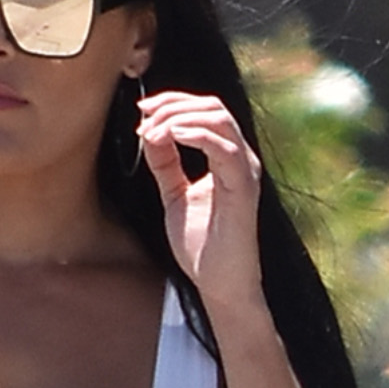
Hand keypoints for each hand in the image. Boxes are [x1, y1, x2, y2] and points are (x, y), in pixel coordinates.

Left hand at [138, 90, 263, 317]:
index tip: (142, 112)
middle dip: (173, 104)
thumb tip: (149, 132)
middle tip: (144, 116)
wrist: (220, 285)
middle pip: (213, 107)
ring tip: (152, 131)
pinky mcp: (243, 189)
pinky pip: (223, 149)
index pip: (207, 110)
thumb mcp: (175, 194)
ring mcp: (246, 172)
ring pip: (218, 119)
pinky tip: (170, 136)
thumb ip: (165, 164)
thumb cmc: (203, 246)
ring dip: (179, 117)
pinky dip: (194, 134)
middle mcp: (242, 160)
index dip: (174, 102)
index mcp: (228, 158)